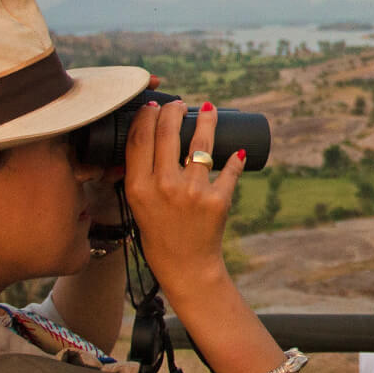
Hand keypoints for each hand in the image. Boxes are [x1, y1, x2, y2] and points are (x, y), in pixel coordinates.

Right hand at [122, 97, 314, 372]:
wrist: (186, 268)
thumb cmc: (160, 234)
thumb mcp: (137, 206)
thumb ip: (139, 176)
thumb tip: (146, 140)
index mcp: (138, 188)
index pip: (139, 140)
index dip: (146, 117)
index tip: (153, 105)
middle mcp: (163, 187)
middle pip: (166, 134)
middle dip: (174, 111)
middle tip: (179, 104)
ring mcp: (191, 193)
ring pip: (201, 144)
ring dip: (206, 121)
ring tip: (209, 109)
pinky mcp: (217, 200)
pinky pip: (227, 169)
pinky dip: (233, 159)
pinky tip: (235, 150)